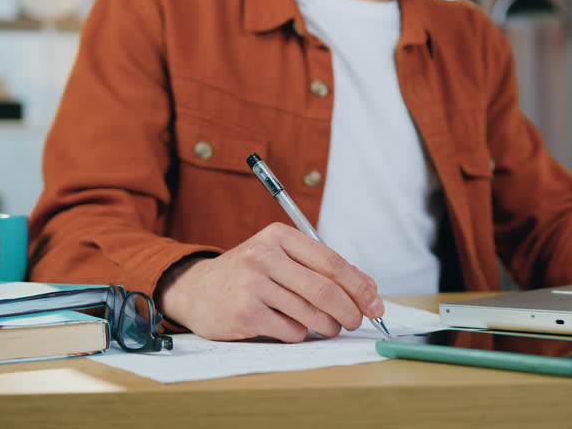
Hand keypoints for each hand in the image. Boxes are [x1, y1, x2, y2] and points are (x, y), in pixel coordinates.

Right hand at [156, 223, 384, 341]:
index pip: (331, 261)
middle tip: (356, 322)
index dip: (359, 286)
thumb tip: (369, 290)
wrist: (196, 290)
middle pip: (324, 290)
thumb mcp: (280, 257)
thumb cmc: (249, 274)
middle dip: (350, 311)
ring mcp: (252, 285)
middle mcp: (263, 256)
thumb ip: (321, 268)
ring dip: (328, 326)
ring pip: (311, 314)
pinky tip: (290, 327)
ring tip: (328, 327)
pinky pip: (291, 331)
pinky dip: (300, 334)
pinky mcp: (244, 313)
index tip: (375, 303)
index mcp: (279, 236)